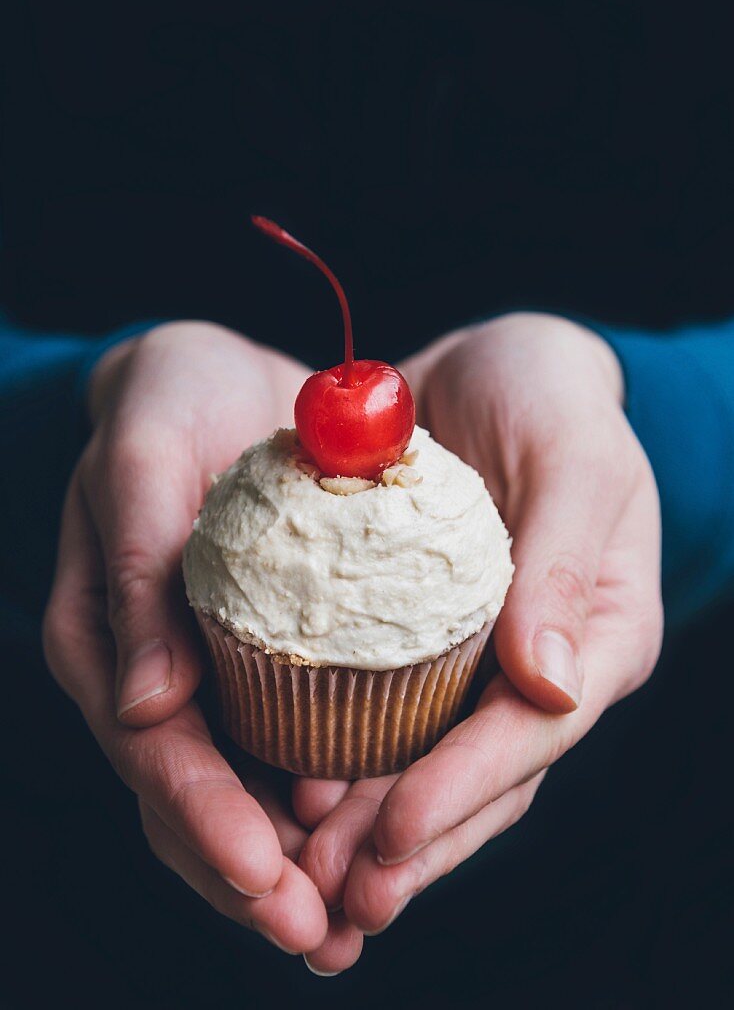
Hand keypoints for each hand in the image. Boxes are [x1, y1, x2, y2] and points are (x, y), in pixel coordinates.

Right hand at [43, 322, 330, 953]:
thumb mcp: (146, 456)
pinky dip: (324, 805)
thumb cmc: (168, 400)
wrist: (213, 379)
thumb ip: (135, 563)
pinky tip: (372, 843)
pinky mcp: (260, 662)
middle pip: (193, 801)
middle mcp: (151, 675)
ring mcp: (204, 677)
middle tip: (323, 936)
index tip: (268, 877)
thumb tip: (140, 705)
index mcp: (105, 637)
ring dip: (292, 868)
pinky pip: (288, 747)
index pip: (154, 752)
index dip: (207, 821)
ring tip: (353, 926)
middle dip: (253, 879)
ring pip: (242, 795)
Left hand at [296, 313, 662, 968]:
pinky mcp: (423, 640)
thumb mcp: (573, 455)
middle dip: (413, 840)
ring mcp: (483, 659)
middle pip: (484, 776)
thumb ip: (567, 560)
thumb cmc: (549, 394)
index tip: (392, 829)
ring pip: (430, 762)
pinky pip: (385, 714)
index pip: (539, 733)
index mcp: (601, 632)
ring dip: (370, 824)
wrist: (491, 367)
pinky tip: (288, 791)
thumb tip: (549, 690)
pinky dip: (344, 759)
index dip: (467, 786)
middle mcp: (544, 664)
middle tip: (338, 895)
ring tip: (304, 871)